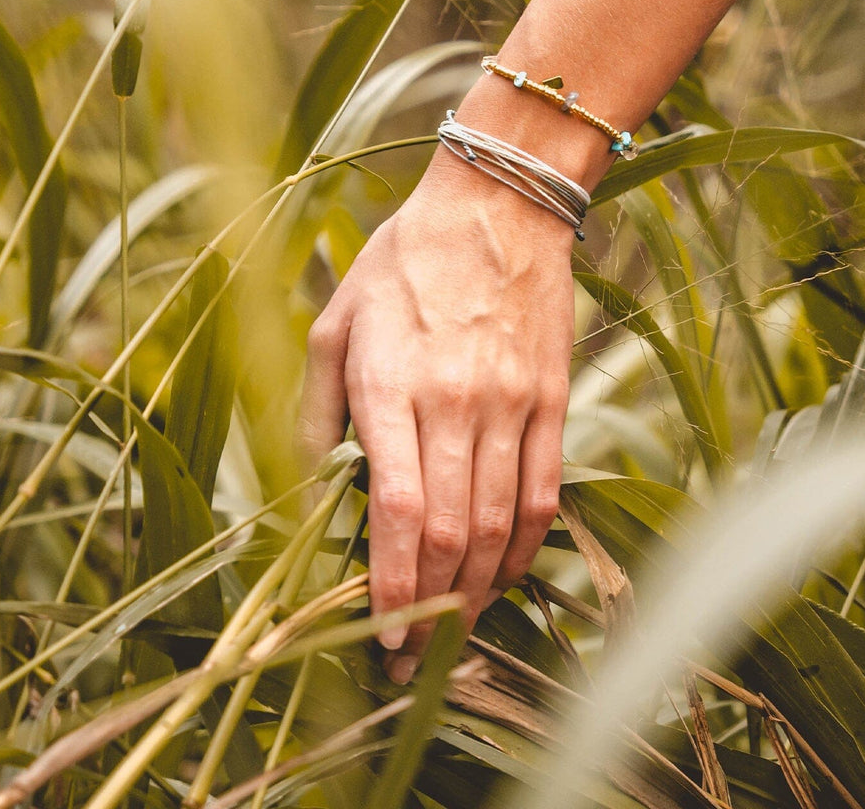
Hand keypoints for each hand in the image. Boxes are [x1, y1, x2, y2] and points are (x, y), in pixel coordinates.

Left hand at [296, 149, 574, 683]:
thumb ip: (318, 405)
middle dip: (430, 610)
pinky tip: (507, 574)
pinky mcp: (550, 401)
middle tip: (411, 656)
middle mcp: (455, 403)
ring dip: (478, 590)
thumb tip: (314, 480)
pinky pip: (545, 491)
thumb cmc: (405, 260)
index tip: (381, 636)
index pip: (398, 512)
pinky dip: (526, 545)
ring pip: (502, 525)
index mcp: (391, 385)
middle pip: (453, 534)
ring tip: (453, 630)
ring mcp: (511, 404)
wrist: (497, 208)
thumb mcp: (336, 317)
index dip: (392, 587)